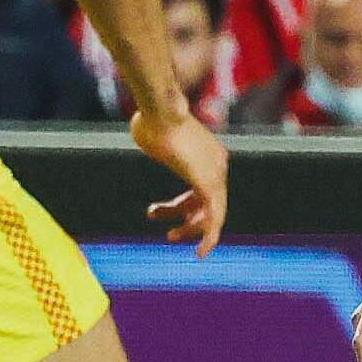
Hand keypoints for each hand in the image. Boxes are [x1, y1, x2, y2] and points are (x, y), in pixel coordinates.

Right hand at [132, 105, 227, 255]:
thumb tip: (144, 126)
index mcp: (208, 155)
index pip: (199, 190)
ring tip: (171, 237)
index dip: (178, 207)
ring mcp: (216, 173)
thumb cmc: (150, 117)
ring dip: (192, 230)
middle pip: (207, 203)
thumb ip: (153, 136)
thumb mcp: (150, 129)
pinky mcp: (210, 182)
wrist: (160, 109)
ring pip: (212, 213)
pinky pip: (215, 217)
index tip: (153, 212)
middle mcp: (217, 165)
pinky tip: (201, 252)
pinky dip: (210, 236)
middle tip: (168, 233)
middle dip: (186, 220)